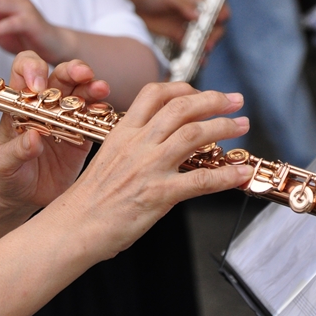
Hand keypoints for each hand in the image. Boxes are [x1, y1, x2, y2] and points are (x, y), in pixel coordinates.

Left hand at [0, 51, 110, 209]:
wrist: (25, 197)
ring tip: (101, 89)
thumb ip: (16, 152)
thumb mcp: (3, 166)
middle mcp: (46, 105)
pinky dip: (102, 114)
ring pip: (81, 92)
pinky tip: (107, 114)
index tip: (38, 87)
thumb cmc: (7, 176)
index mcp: (21, 103)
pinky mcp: (83, 134)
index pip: (24, 69)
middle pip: (60, 75)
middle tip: (83, 74)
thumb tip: (33, 139)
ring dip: (92, 87)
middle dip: (72, 70)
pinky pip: (95, 119)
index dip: (32, 69)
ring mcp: (66, 118)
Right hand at [51, 82, 253, 259]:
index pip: (154, 94)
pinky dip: (226, 175)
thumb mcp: (109, 159)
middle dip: (214, 99)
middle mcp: (137, 144)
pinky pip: (200, 181)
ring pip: (193, 135)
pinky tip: (241, 173)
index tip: (201, 92)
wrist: (73, 227)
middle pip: (181, 107)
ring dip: (224, 127)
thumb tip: (164, 143)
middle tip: (235, 100)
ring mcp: (148, 168)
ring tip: (242, 126)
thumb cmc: (90, 201)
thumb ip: (135, 146)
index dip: (183, 88)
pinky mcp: (158, 194)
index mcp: (123, 132)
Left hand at [124, 0, 228, 49]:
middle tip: (210, 42)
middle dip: (214, 34)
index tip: (220, 19)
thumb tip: (197, 15)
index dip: (221, 12)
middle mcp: (194, 14)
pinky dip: (197, 54)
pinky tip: (199, 60)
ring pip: (204, 37)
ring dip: (206, 45)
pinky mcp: (180, 37)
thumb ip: (183, 5)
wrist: (134, 10)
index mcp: (195, 0)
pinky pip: (192, 47)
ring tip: (203, 51)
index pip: (215, 6)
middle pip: (213, 25)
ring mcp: (188, 26)